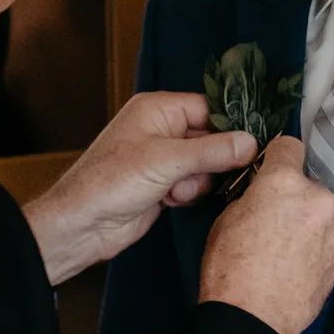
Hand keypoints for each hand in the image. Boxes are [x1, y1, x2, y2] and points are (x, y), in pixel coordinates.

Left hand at [26, 92, 256, 285]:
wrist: (82, 225)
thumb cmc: (111, 182)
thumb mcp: (166, 161)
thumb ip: (212, 151)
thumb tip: (252, 143)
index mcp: (158, 109)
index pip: (210, 108)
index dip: (230, 128)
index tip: (251, 146)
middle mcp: (161, 129)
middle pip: (211, 138)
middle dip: (211, 161)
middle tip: (200, 175)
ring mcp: (162, 158)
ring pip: (205, 165)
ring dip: (197, 182)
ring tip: (175, 191)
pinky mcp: (163, 184)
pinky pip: (193, 184)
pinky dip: (188, 194)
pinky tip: (169, 201)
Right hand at [199, 136, 333, 333]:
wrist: (253, 318)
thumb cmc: (231, 269)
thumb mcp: (227, 218)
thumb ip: (253, 197)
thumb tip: (263, 197)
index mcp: (284, 182)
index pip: (289, 146)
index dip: (277, 158)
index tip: (271, 170)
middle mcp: (317, 199)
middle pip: (306, 186)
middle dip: (292, 199)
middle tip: (272, 223)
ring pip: (320, 215)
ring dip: (307, 224)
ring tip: (284, 252)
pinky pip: (328, 240)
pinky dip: (316, 247)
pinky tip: (296, 267)